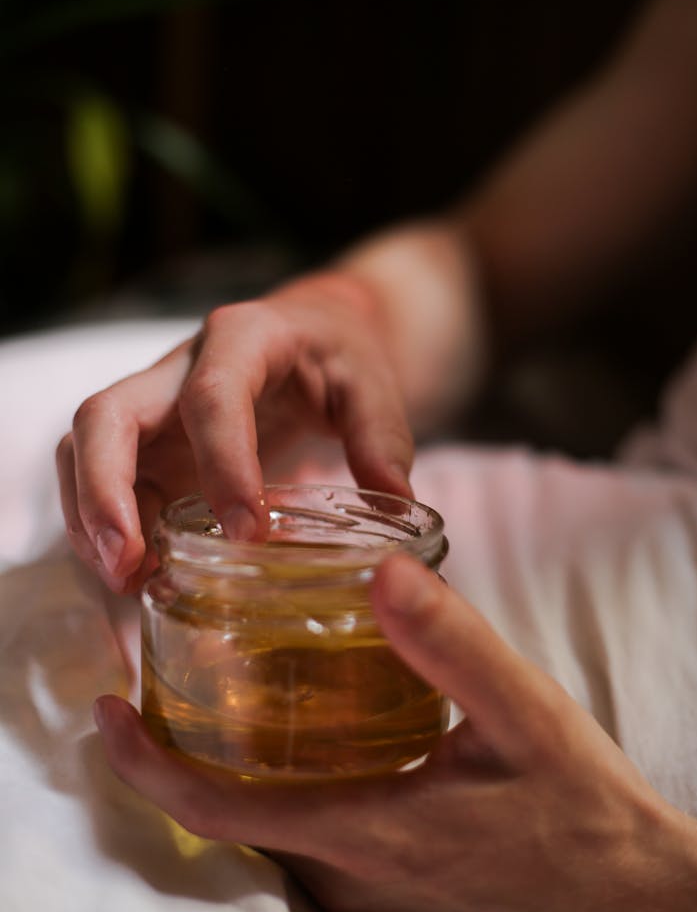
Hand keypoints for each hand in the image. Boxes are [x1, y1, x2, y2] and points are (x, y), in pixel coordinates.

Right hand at [56, 272, 413, 592]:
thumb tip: (396, 507)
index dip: (221, 464)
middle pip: (106, 415)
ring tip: (127, 580)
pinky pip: (104, 480)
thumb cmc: (339, 354)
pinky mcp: (147, 443)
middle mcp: (179, 366)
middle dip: (104, 492)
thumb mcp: (373, 383)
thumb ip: (382, 437)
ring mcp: (154, 406)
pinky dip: (107, 527)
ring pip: (86, 449)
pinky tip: (136, 574)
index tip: (246, 533)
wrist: (312, 331)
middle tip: (130, 563)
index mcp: (243, 337)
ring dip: (93, 517)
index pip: (212, 397)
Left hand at [94, 553, 696, 911]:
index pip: (215, 813)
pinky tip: (297, 730)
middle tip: (162, 672)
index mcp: (364, 832)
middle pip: (226, 820)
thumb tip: (381, 570)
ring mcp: (368, 889)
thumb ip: (449, 642)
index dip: (147, 765)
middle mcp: (350, 873)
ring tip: (218, 686)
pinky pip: (304, 834)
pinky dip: (275, 783)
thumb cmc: (580, 807)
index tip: (106, 710)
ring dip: (226, 766)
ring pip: (264, 827)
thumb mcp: (523, 711)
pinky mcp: (390, 885)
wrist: (630, 891)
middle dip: (177, 756)